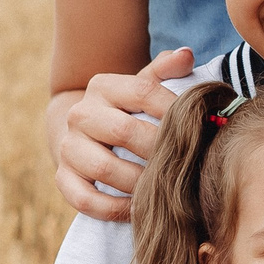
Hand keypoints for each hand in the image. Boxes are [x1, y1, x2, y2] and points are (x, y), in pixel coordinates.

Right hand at [54, 49, 193, 218]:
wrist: (86, 132)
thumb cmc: (129, 110)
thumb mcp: (144, 86)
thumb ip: (165, 71)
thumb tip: (186, 55)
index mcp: (103, 86)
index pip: (143, 91)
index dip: (174, 109)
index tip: (200, 125)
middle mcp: (80, 114)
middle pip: (124, 131)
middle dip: (159, 150)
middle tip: (185, 163)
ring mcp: (69, 147)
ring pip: (104, 168)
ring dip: (140, 183)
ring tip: (166, 188)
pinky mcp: (62, 178)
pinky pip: (87, 200)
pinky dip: (116, 208)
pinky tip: (140, 208)